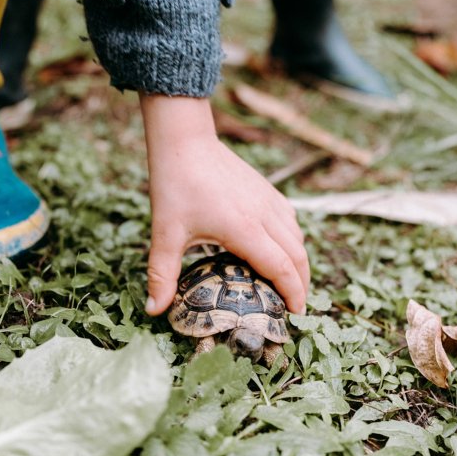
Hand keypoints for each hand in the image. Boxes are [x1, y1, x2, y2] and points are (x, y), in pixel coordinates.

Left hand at [139, 94, 308, 315]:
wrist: (185, 142)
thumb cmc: (175, 184)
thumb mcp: (165, 233)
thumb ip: (162, 274)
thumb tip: (155, 310)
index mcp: (244, 229)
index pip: (282, 267)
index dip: (294, 293)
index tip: (296, 313)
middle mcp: (264, 214)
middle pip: (298, 255)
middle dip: (302, 283)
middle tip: (296, 305)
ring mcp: (267, 199)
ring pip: (297, 235)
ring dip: (299, 260)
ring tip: (290, 281)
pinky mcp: (266, 189)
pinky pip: (290, 219)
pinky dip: (293, 239)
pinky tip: (281, 246)